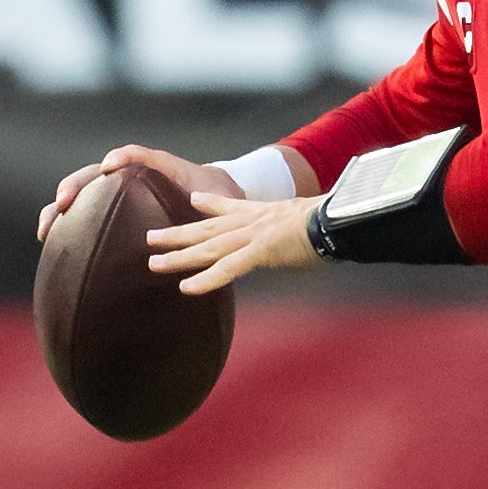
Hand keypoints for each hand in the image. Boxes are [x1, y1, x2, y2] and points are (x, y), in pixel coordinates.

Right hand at [38, 143, 217, 241]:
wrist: (214, 198)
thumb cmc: (218, 194)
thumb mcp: (222, 194)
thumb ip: (215, 198)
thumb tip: (203, 204)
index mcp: (157, 167)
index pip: (136, 155)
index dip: (122, 157)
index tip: (110, 168)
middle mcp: (129, 177)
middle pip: (94, 175)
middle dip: (75, 187)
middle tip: (63, 203)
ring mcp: (115, 194)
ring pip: (80, 195)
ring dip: (59, 209)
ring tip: (46, 231)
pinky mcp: (109, 211)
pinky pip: (81, 215)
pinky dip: (63, 225)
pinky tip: (50, 242)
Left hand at [146, 189, 319, 294]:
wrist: (337, 219)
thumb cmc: (330, 222)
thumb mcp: (306, 219)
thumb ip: (294, 227)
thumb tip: (304, 236)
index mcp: (262, 213)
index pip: (230, 207)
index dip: (210, 204)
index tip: (194, 201)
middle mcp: (251, 222)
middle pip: (207, 229)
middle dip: (177, 234)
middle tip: (151, 238)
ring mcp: (252, 236)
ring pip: (207, 248)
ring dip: (179, 257)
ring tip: (154, 264)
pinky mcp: (259, 251)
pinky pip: (227, 268)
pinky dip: (206, 279)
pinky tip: (187, 288)